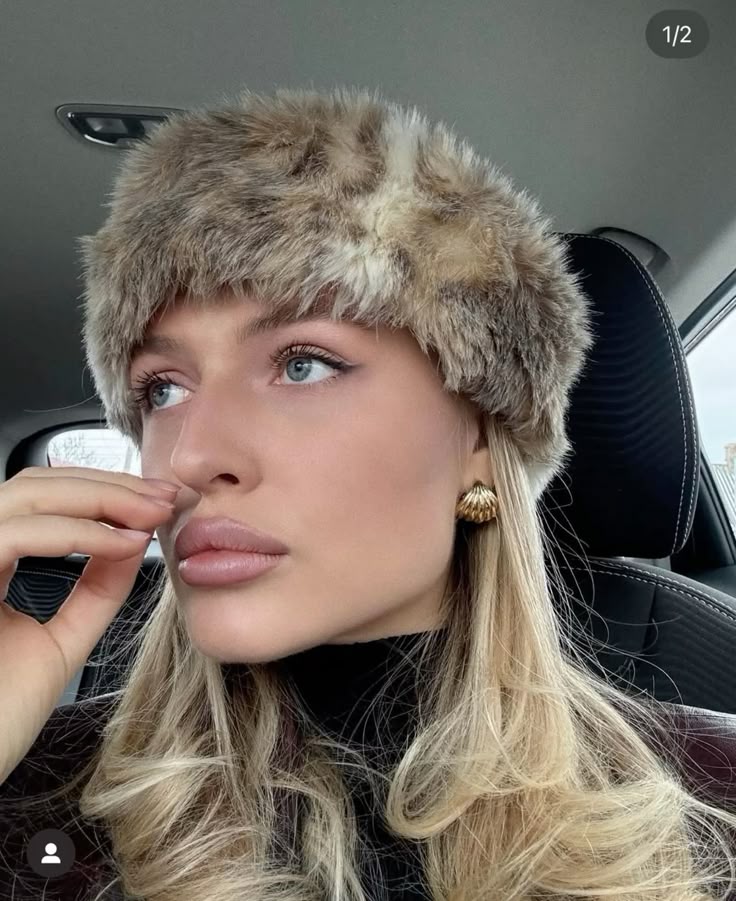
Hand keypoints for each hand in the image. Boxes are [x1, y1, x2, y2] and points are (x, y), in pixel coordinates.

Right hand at [0, 466, 178, 783]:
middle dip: (110, 485)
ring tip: (153, 515)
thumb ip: (95, 590)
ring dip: (101, 497)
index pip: (40, 500)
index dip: (102, 491)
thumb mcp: (59, 641)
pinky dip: (76, 533)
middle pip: (35, 484)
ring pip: (25, 495)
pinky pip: (13, 536)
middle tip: (166, 497)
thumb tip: (136, 539)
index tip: (158, 500)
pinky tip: (123, 544)